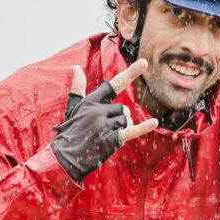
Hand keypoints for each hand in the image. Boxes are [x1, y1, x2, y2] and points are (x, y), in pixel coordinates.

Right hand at [51, 58, 157, 181]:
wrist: (65, 156)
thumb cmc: (70, 131)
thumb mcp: (73, 108)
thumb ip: (78, 87)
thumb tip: (76, 67)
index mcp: (91, 101)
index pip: (114, 84)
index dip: (130, 73)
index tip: (144, 63)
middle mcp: (99, 111)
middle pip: (123, 109)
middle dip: (119, 118)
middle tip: (104, 128)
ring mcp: (105, 125)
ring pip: (127, 121)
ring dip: (122, 128)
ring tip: (106, 135)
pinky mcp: (111, 139)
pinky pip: (132, 131)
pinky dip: (143, 127)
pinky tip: (154, 123)